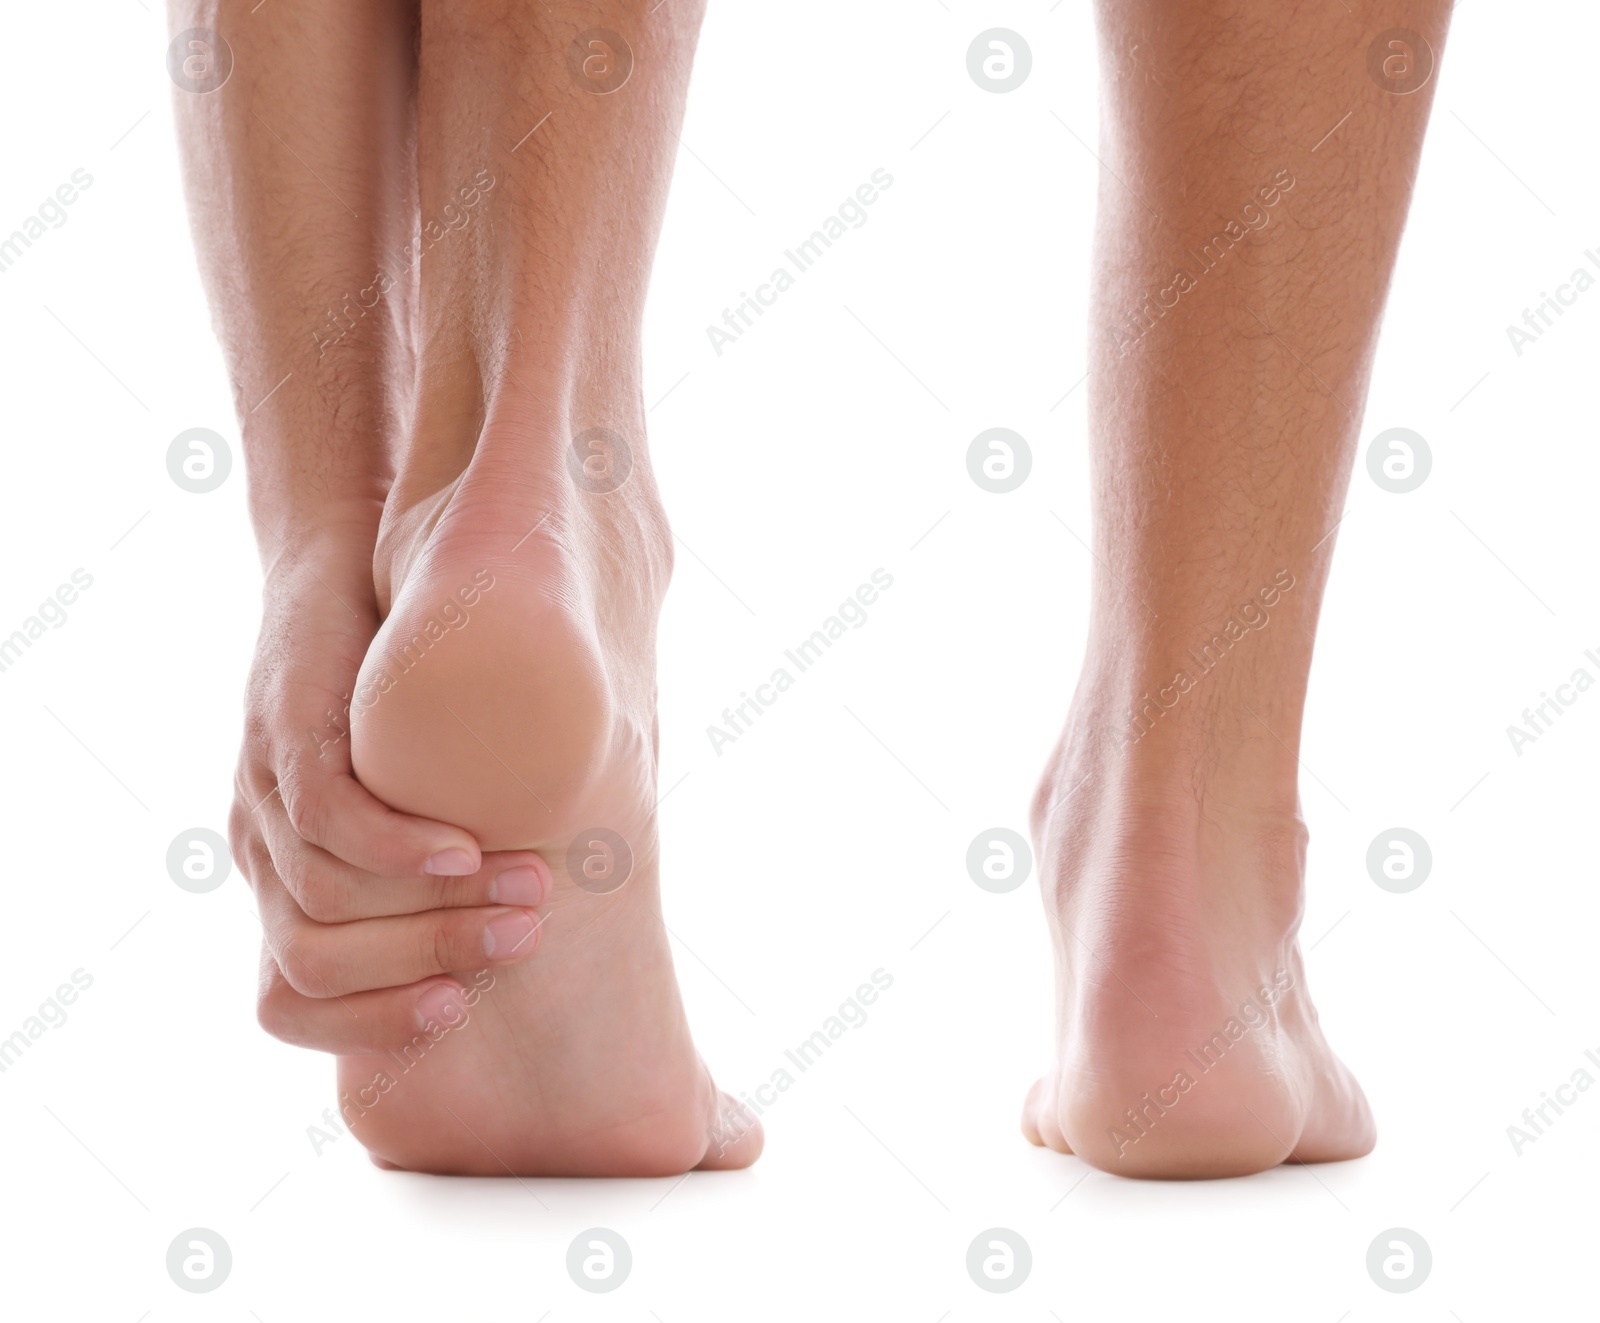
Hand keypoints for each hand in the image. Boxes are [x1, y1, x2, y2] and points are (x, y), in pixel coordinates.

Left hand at [231, 538, 547, 1052]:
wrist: (344, 568)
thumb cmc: (398, 695)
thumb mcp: (417, 797)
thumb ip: (446, 869)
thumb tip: (538, 927)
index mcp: (283, 886)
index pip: (286, 1002)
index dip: (365, 1024)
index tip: (458, 1009)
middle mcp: (258, 852)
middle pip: (310, 965)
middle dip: (421, 969)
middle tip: (524, 942)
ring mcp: (259, 793)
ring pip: (324, 900)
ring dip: (435, 909)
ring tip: (530, 891)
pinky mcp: (281, 731)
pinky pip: (326, 815)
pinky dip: (400, 846)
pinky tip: (467, 846)